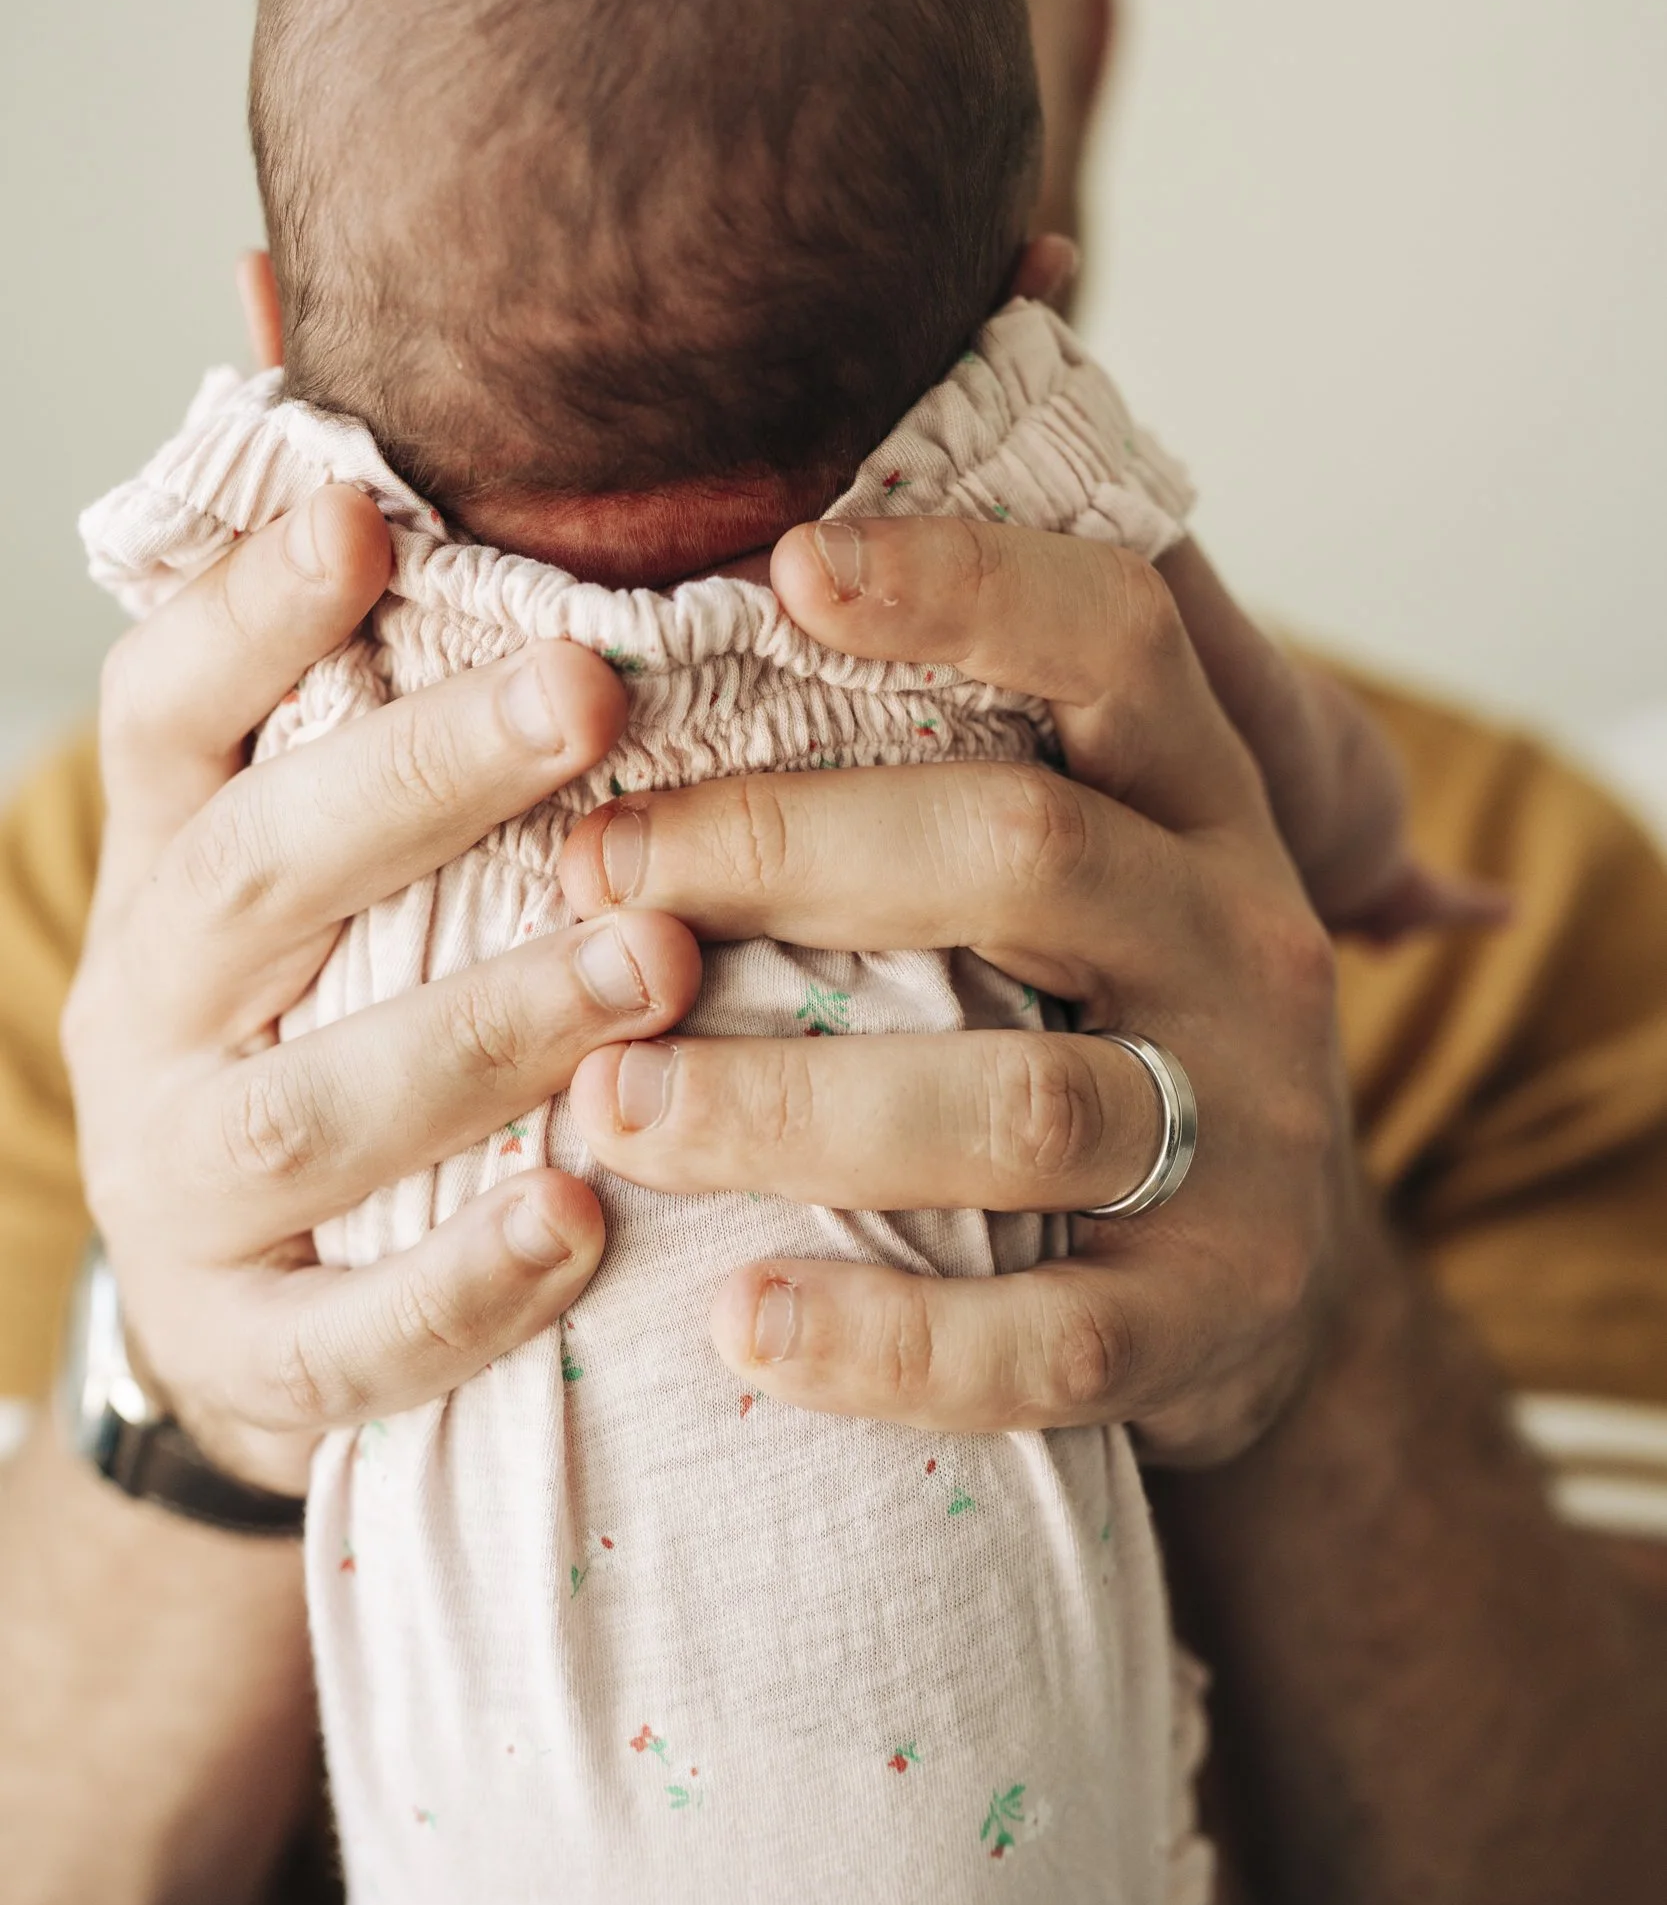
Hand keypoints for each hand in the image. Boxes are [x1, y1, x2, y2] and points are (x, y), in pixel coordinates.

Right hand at [63, 489, 700, 1490]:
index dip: (246, 617)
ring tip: (648, 960)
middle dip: (417, 782)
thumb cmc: (333, 1033)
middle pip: (252, 878)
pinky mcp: (246, 1350)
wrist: (243, 1309)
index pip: (169, 716)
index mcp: (174, 873)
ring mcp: (180, 1192)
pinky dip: (460, 1287)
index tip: (359, 517)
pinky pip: (341, 1335)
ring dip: (480, 1028)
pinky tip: (577, 1219)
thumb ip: (393, 755)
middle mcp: (151, 1014)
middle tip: (588, 695)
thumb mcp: (331, 887)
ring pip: (305, 1112)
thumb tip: (530, 560)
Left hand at [561, 515, 1377, 1462]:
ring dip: (791, 1105)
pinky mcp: (1216, 1323)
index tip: (789, 565)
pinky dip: (886, 1339)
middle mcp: (1245, 945)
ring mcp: (1252, 1141)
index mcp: (1202, 805)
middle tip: (590, 877)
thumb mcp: (1081, 884)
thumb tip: (711, 611)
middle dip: (787, 851)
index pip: (1120, 641)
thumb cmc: (1094, 1035)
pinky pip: (1049, 1339)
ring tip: (609, 1105)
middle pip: (1030, 852)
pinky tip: (738, 1323)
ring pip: (1022, 1105)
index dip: (968, 584)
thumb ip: (948, 777)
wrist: (1270, 1297)